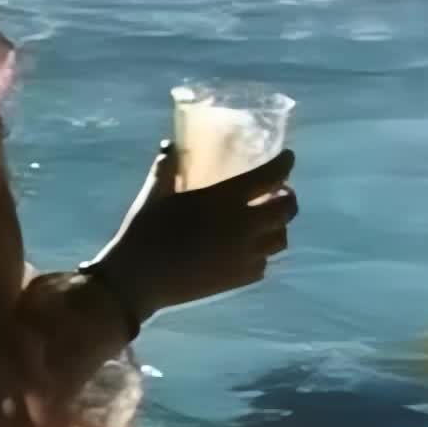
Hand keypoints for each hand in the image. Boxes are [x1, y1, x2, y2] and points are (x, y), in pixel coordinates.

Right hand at [89, 142, 297, 319]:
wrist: (139, 280)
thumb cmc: (145, 231)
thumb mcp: (155, 194)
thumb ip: (167, 168)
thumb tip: (169, 146)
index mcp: (225, 199)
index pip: (269, 176)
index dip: (284, 164)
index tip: (287, 157)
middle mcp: (244, 225)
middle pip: (286, 209)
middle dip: (288, 197)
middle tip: (279, 191)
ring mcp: (245, 255)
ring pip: (281, 238)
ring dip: (279, 226)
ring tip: (267, 221)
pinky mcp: (240, 279)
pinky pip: (265, 263)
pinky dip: (263, 252)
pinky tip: (249, 249)